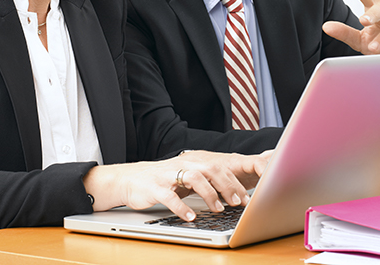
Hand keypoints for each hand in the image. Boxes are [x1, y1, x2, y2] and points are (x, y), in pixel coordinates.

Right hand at [83, 150, 271, 221]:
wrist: (131, 179)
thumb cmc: (164, 180)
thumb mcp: (186, 177)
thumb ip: (206, 181)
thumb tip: (233, 193)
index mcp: (192, 162)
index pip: (219, 166)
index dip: (235, 181)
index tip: (247, 197)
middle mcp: (183, 164)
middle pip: (210, 169)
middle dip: (227, 186)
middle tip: (238, 202)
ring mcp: (168, 175)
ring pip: (193, 178)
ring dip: (209, 194)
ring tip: (218, 209)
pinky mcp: (155, 187)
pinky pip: (170, 196)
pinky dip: (182, 207)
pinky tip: (190, 217)